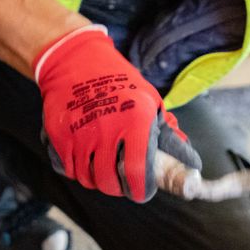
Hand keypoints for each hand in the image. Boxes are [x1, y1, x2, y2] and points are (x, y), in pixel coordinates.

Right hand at [35, 25, 200, 201]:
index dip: (141, 190)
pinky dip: (76, 168)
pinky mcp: (58, 135)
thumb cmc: (119, 82)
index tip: (143, 190)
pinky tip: (84, 155)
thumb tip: (191, 162)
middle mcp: (105, 129)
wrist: (75, 59)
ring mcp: (78, 134)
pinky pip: (67, 168)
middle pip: (109, 182)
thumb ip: (167, 135)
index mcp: (134, 121)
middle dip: (118, 187)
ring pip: (86, 178)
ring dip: (96, 178)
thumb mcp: (149, 102)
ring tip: (104, 165)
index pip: (137, 172)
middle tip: (123, 180)